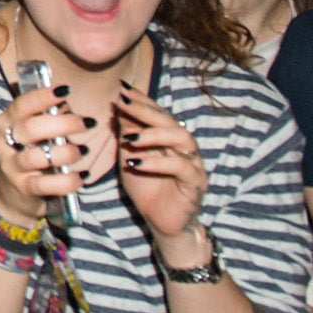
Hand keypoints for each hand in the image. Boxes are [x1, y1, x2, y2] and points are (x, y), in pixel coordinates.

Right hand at [0, 84, 84, 224]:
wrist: (15, 194)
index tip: (65, 90)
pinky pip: (48, 185)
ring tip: (83, 150)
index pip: (22, 105)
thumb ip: (49, 117)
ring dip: (67, 152)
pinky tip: (82, 175)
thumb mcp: (35, 133)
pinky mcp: (24, 188)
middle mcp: (5, 142)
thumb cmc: (31, 153)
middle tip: (86, 123)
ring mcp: (12, 166)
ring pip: (38, 157)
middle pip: (30, 128)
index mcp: (8, 121)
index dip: (42, 96)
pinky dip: (69, 180)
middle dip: (62, 123)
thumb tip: (66, 102)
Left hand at [115, 81, 207, 240]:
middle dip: (144, 109)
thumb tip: (117, 107)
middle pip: (168, 120)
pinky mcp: (196, 182)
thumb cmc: (147, 188)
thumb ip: (127, 134)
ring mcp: (193, 163)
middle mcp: (184, 146)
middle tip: (122, 102)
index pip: (157, 112)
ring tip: (129, 137)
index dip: (141, 100)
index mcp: (169, 137)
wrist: (160, 222)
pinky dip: (157, 162)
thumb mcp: (130, 157)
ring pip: (181, 138)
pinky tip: (136, 162)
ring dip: (153, 134)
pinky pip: (181, 167)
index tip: (121, 90)